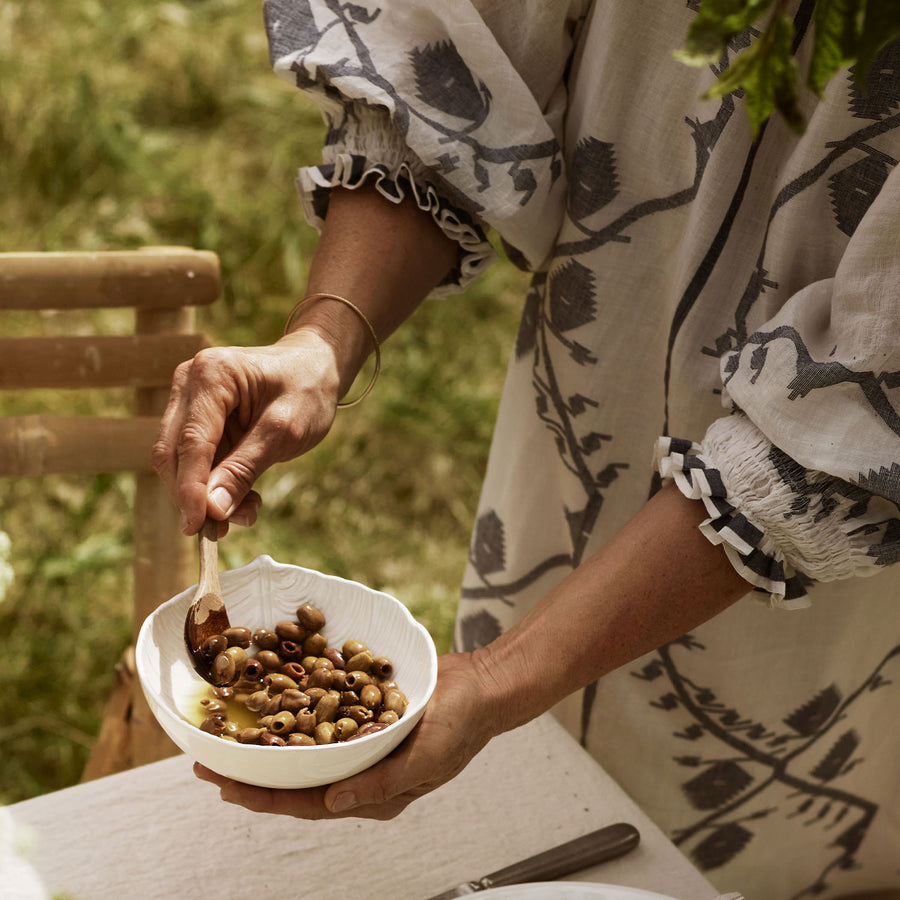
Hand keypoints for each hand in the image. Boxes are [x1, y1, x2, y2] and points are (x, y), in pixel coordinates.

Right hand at [153, 329, 341, 534]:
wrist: (315, 368)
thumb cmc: (306, 390)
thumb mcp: (285, 432)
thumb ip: (245, 469)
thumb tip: (211, 510)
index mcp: (212, 374)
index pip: (191, 442)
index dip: (190, 489)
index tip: (198, 526)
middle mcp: (189, 383)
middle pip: (172, 453)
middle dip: (194, 497)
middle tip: (222, 531)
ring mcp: (188, 400)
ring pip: (179, 462)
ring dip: (206, 496)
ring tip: (247, 513)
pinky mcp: (195, 419)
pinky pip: (195, 461)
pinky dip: (214, 485)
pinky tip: (244, 499)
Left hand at [193, 652, 499, 819]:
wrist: (481, 686)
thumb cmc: (461, 726)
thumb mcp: (426, 760)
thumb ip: (380, 784)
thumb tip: (331, 802)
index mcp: (373, 795)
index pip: (307, 803)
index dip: (263, 797)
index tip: (223, 786)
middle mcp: (361, 773)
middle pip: (296, 780)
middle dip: (251, 774)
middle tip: (206, 761)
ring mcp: (362, 744)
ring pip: (304, 749)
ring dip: (267, 741)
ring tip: (229, 735)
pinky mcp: (364, 715)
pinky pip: (322, 717)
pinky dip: (295, 710)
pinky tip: (271, 699)